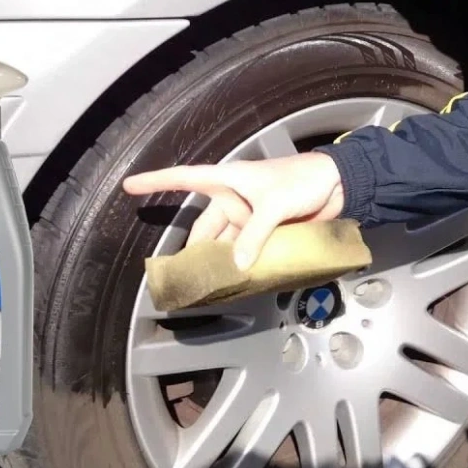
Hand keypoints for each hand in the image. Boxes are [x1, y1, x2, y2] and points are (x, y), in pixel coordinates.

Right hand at [123, 152, 343, 269]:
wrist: (338, 185)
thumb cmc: (301, 181)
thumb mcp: (274, 204)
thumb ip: (254, 235)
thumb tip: (237, 267)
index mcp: (228, 180)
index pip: (184, 179)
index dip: (156, 182)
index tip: (129, 186)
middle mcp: (232, 198)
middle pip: (204, 227)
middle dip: (195, 250)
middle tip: (184, 279)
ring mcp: (248, 217)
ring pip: (225, 243)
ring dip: (220, 262)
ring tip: (208, 288)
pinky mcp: (265, 231)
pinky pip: (245, 250)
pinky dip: (240, 265)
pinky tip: (235, 282)